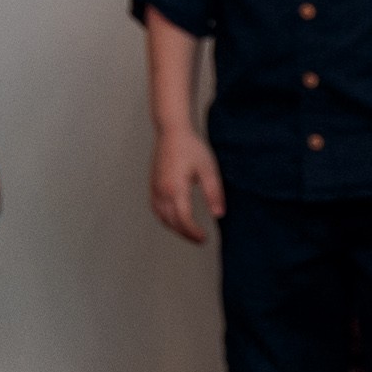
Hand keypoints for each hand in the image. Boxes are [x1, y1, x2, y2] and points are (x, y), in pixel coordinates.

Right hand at [150, 125, 224, 243]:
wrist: (172, 132)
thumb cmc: (190, 147)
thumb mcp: (208, 170)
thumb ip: (213, 193)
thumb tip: (218, 214)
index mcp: (175, 189)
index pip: (183, 220)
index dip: (193, 233)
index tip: (204, 238)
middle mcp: (162, 192)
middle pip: (171, 222)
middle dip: (185, 234)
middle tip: (199, 239)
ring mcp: (154, 189)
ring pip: (162, 217)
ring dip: (175, 228)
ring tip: (190, 232)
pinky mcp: (152, 185)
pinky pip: (156, 209)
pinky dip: (165, 219)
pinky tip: (176, 219)